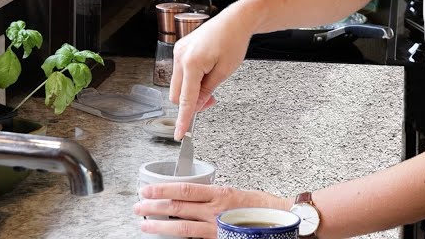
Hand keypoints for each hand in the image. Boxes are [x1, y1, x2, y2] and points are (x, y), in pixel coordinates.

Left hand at [134, 182, 288, 237]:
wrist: (286, 221)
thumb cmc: (264, 207)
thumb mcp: (237, 193)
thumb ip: (215, 196)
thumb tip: (194, 197)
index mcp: (220, 194)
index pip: (185, 190)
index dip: (163, 190)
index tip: (148, 189)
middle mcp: (217, 212)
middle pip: (178, 208)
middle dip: (155, 207)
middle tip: (139, 206)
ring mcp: (219, 229)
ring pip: (183, 227)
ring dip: (161, 226)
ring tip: (145, 224)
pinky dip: (181, 238)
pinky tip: (169, 238)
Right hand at [169, 7, 254, 137]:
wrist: (234, 20)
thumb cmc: (233, 41)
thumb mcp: (224, 72)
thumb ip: (207, 91)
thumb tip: (196, 107)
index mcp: (192, 63)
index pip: (185, 100)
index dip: (183, 120)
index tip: (180, 134)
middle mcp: (180, 57)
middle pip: (177, 95)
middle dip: (192, 102)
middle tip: (211, 99)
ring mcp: (178, 52)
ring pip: (178, 85)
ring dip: (191, 91)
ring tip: (211, 82)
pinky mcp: (180, 49)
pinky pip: (180, 73)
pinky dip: (190, 79)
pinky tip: (205, 74)